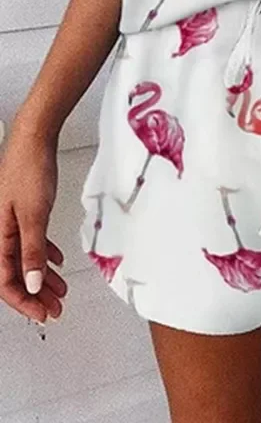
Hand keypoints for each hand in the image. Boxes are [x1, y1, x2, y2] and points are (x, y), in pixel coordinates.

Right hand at [0, 121, 67, 323]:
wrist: (34, 140)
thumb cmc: (29, 170)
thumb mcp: (34, 214)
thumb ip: (33, 250)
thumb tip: (33, 284)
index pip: (6, 281)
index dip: (24, 301)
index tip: (43, 313)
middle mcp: (0, 232)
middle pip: (16, 274)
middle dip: (36, 294)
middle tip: (55, 308)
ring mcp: (11, 222)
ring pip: (25, 259)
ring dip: (43, 276)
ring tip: (61, 290)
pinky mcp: (24, 211)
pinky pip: (30, 242)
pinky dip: (44, 254)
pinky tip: (56, 261)